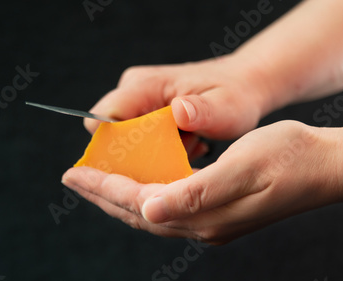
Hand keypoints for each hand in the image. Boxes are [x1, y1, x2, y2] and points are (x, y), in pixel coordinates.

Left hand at [62, 121, 342, 243]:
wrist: (326, 165)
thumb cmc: (290, 157)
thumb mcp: (242, 167)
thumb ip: (194, 192)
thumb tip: (148, 209)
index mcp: (204, 213)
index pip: (138, 201)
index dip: (103, 187)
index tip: (74, 173)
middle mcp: (203, 224)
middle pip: (137, 211)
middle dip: (101, 194)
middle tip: (72, 177)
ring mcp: (211, 221)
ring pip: (150, 210)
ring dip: (118, 195)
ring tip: (95, 180)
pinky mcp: (218, 212)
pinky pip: (168, 205)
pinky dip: (144, 193)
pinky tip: (138, 182)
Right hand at [85, 54, 272, 140]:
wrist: (240, 84)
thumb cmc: (234, 94)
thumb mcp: (225, 107)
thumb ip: (202, 111)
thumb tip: (178, 111)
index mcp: (145, 86)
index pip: (101, 119)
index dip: (111, 148)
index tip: (141, 165)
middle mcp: (133, 90)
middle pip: (108, 134)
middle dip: (133, 157)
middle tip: (173, 158)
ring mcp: (136, 100)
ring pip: (121, 140)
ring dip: (148, 154)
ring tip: (186, 147)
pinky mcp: (142, 110)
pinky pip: (134, 139)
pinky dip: (156, 150)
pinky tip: (184, 146)